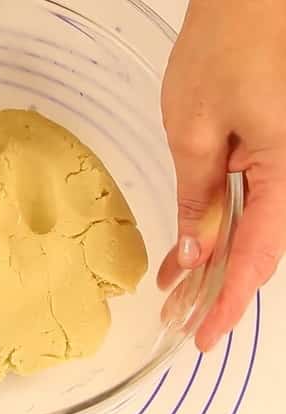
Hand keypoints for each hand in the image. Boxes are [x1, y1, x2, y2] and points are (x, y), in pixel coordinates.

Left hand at [158, 0, 285, 350]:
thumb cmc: (228, 47)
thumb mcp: (194, 131)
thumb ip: (198, 195)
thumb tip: (197, 247)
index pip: (257, 258)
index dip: (228, 301)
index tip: (202, 332)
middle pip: (258, 249)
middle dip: (215, 286)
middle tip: (178, 315)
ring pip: (252, 228)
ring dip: (214, 258)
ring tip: (175, 287)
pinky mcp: (273, 149)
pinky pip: (250, 199)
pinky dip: (219, 224)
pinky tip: (192, 244)